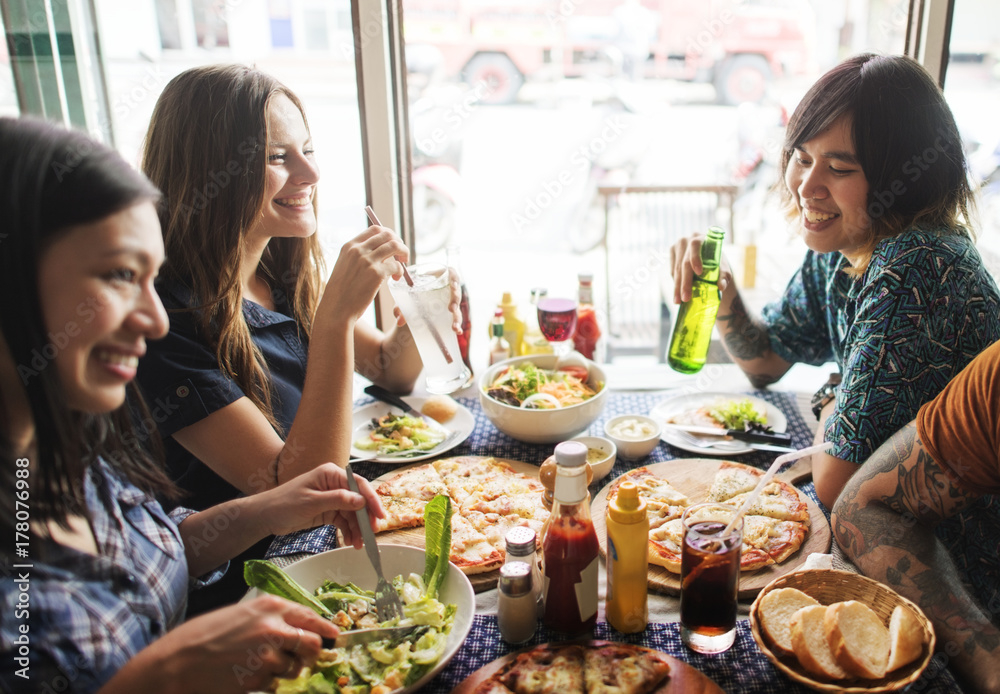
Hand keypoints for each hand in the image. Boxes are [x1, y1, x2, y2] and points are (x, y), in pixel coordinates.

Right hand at [155, 595, 337, 692]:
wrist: (176, 663)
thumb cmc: (203, 636)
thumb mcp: (240, 614)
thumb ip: (269, 618)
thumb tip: (294, 629)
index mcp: (268, 606)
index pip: (309, 616)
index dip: (325, 627)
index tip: (334, 634)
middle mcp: (273, 627)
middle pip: (311, 644)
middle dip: (309, 653)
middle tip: (301, 658)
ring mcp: (267, 655)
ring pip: (294, 668)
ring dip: (285, 670)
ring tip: (260, 665)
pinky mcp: (258, 679)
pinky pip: (275, 684)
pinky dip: (267, 683)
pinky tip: (245, 675)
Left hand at [255, 463, 384, 547]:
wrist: (266, 516)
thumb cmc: (284, 503)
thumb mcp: (312, 502)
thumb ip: (338, 500)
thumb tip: (361, 500)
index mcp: (331, 474)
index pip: (358, 485)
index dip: (372, 500)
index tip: (381, 516)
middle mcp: (334, 484)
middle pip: (358, 501)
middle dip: (366, 518)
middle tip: (372, 534)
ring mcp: (332, 498)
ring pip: (353, 513)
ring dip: (358, 529)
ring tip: (359, 545)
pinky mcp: (328, 511)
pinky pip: (344, 521)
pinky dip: (349, 531)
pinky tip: (351, 542)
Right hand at [324, 225, 408, 322]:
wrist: (336, 309)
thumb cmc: (341, 292)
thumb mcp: (345, 266)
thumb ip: (359, 256)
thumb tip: (382, 251)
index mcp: (349, 246)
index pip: (375, 229)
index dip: (389, 235)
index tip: (393, 245)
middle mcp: (358, 250)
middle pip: (387, 234)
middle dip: (399, 242)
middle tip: (401, 255)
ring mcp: (367, 261)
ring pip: (395, 246)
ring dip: (403, 254)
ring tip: (402, 266)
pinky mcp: (376, 274)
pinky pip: (396, 266)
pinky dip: (400, 272)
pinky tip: (395, 279)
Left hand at [391, 265, 462, 334]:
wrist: (413, 300)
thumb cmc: (413, 292)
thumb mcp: (406, 295)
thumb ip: (401, 305)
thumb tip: (399, 320)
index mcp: (439, 278)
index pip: (452, 274)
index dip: (454, 279)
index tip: (452, 286)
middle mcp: (448, 289)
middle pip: (457, 292)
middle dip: (455, 301)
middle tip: (451, 309)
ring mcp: (450, 302)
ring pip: (457, 308)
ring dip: (457, 317)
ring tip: (454, 327)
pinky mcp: (450, 313)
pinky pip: (456, 318)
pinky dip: (458, 326)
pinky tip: (458, 332)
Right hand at [669, 232, 733, 302]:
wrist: (707, 259)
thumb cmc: (717, 264)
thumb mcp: (724, 269)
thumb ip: (725, 276)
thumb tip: (721, 286)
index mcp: (702, 238)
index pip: (696, 245)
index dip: (695, 258)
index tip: (699, 273)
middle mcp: (688, 239)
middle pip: (684, 262)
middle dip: (685, 282)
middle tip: (686, 298)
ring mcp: (678, 245)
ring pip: (676, 269)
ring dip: (677, 286)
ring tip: (679, 301)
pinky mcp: (672, 252)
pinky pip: (672, 270)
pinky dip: (675, 282)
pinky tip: (678, 293)